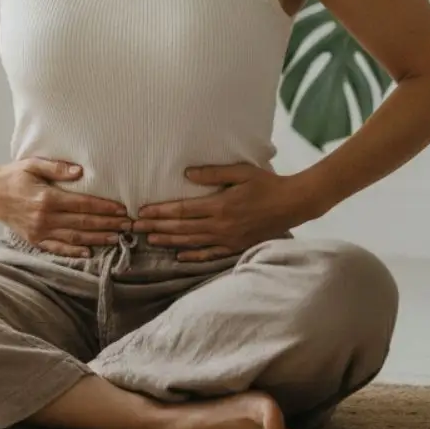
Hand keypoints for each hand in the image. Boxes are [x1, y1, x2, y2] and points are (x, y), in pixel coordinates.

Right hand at [0, 156, 130, 257]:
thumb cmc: (12, 176)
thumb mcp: (32, 164)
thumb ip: (57, 168)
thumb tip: (80, 171)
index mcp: (46, 198)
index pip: (83, 204)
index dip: (104, 207)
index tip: (122, 209)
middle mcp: (44, 218)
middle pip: (83, 222)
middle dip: (108, 224)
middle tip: (129, 226)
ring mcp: (39, 231)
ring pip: (75, 237)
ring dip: (98, 238)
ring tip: (117, 238)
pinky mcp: (34, 240)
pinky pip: (57, 248)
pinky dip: (74, 251)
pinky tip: (89, 252)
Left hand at [133, 163, 303, 261]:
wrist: (293, 204)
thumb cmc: (266, 183)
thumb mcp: (240, 172)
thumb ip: (213, 174)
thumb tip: (186, 174)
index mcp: (220, 206)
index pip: (182, 210)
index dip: (160, 212)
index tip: (142, 211)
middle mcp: (221, 225)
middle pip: (182, 228)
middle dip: (157, 227)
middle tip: (136, 228)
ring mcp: (228, 239)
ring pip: (192, 242)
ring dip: (169, 241)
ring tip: (150, 240)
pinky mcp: (236, 247)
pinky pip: (210, 254)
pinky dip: (193, 256)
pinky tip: (180, 256)